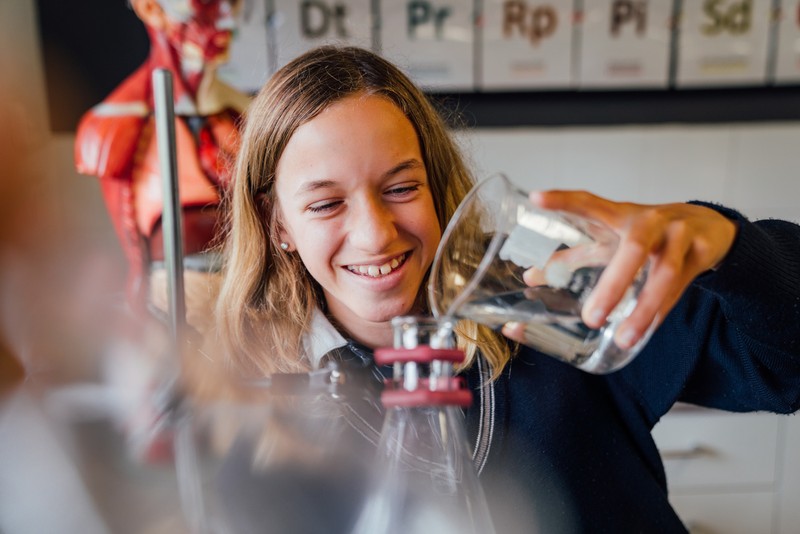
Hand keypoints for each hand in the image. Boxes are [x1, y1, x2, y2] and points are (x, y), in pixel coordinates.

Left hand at [504, 190, 737, 349]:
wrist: (708, 226)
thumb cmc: (645, 235)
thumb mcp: (610, 241)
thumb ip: (572, 257)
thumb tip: (529, 277)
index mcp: (619, 214)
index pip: (589, 203)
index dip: (564, 200)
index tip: (536, 198)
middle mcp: (649, 220)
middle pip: (633, 248)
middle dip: (613, 285)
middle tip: (591, 319)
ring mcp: (679, 234)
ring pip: (663, 273)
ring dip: (643, 309)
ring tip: (623, 339)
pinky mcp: (701, 252)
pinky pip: (680, 288)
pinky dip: (661, 311)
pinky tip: (646, 331)